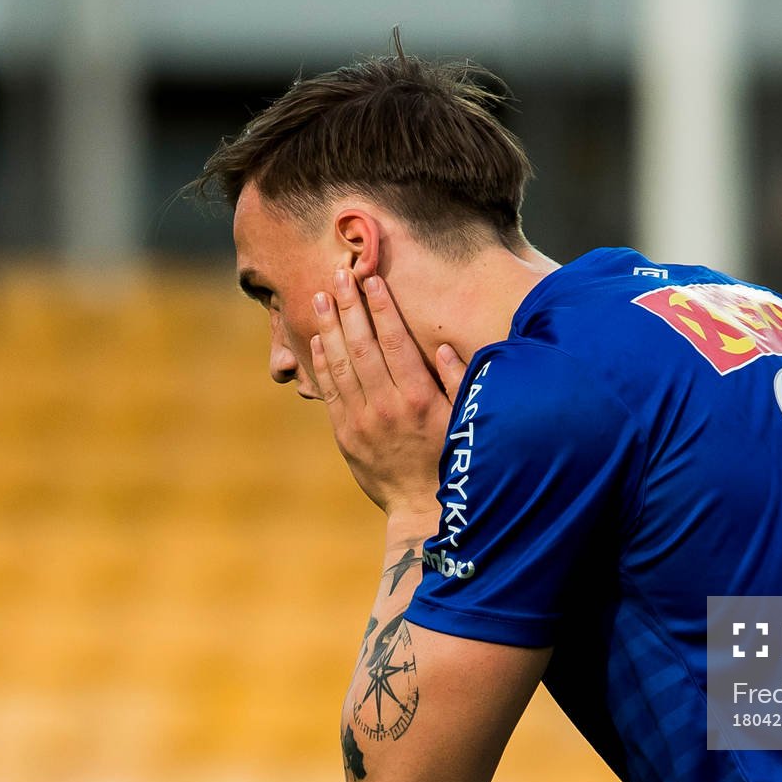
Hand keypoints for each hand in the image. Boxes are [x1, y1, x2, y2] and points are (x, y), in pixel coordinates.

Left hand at [311, 268, 467, 518]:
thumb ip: (456, 382)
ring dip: (328, 327)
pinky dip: (322, 363)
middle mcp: (387, 405)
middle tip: (338, 273)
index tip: (371, 280)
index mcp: (419, 398)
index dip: (381, 308)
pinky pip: (330, 391)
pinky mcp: (345, 434)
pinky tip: (318, 338)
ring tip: (319, 296)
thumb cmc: (448, 459)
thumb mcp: (464, 421)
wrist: (420, 508)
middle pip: (363, 345)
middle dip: (349, 306)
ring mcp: (362, 420)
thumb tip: (442, 347)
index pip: (395, 342)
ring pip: (340, 364)